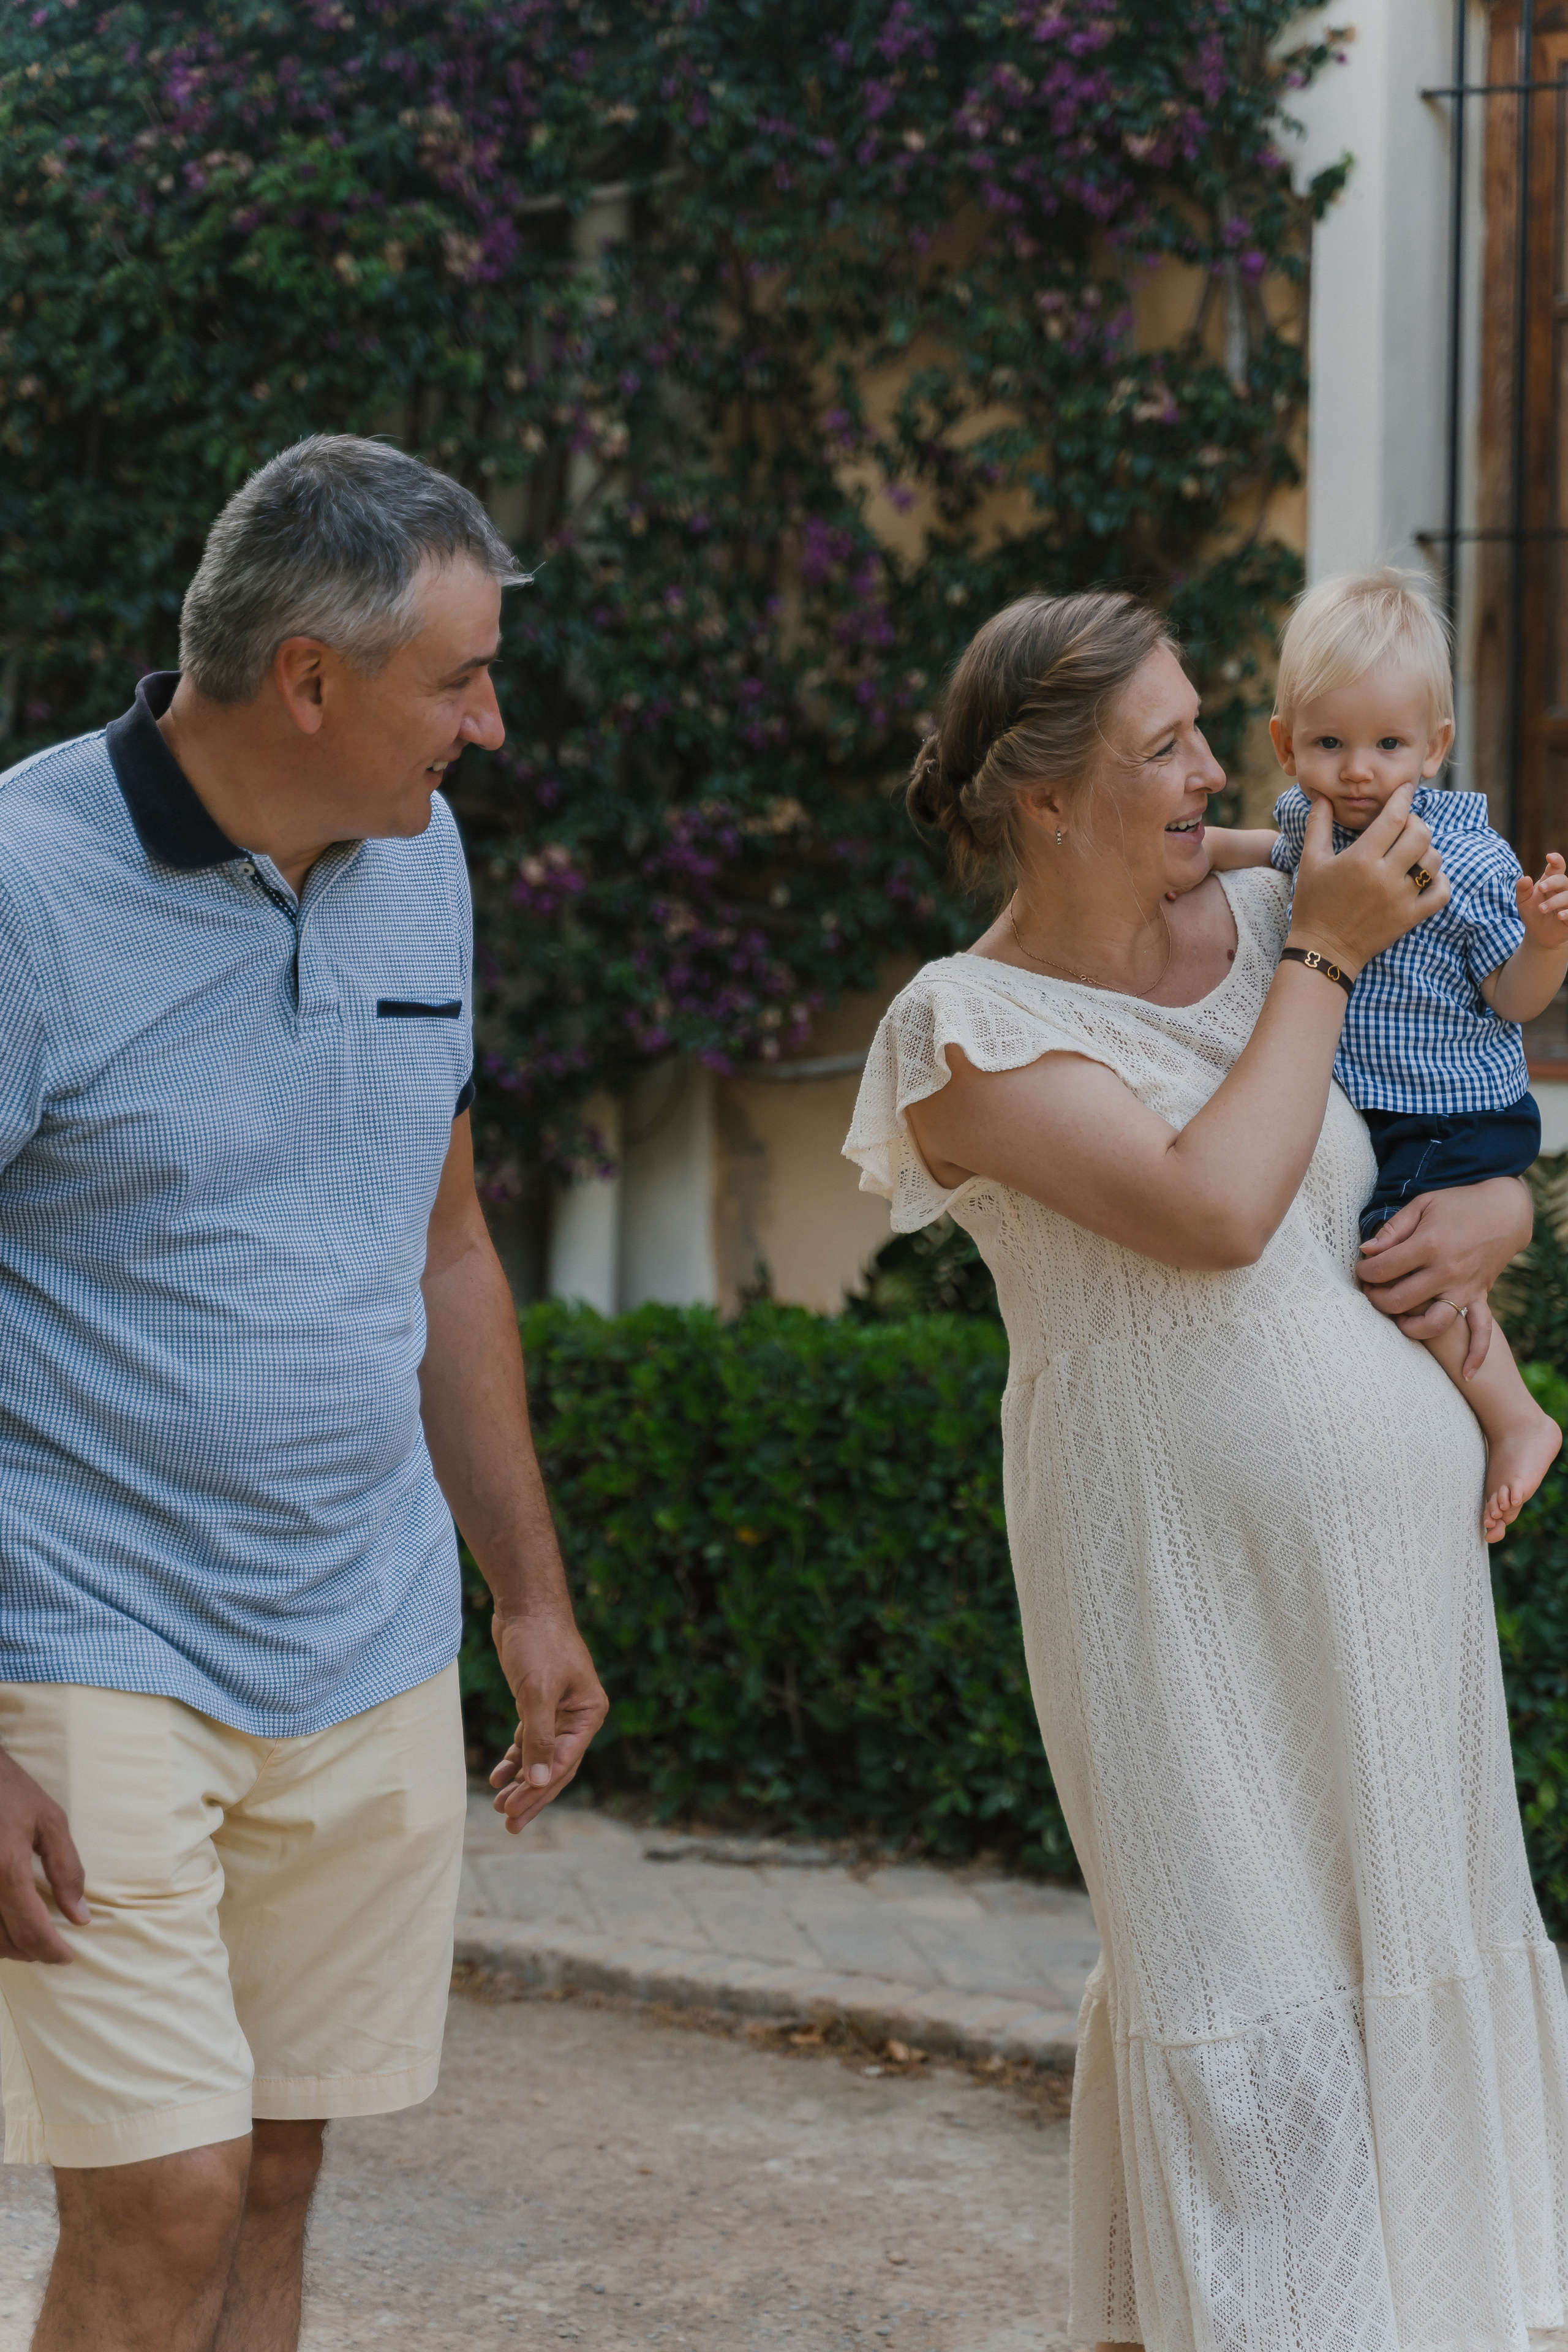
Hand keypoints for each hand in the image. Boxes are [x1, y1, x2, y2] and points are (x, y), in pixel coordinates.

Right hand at [0, 1747, 88, 1962]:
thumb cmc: (11, 1792)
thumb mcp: (50, 1821)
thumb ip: (66, 1869)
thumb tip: (80, 1915)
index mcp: (6, 1869)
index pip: (30, 1927)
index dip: (49, 1949)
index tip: (66, 1957)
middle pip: (4, 1941)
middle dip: (30, 1952)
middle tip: (52, 1950)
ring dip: (8, 1947)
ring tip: (32, 1941)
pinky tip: (8, 1925)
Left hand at [488, 1609, 608, 1833]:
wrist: (525, 1605)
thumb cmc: (538, 1643)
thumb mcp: (537, 1692)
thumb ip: (539, 1737)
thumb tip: (537, 1781)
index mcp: (588, 1713)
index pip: (564, 1762)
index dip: (539, 1789)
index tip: (514, 1810)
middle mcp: (578, 1715)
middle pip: (554, 1766)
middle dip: (531, 1794)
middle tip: (509, 1822)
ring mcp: (558, 1710)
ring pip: (540, 1756)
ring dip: (521, 1780)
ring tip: (499, 1805)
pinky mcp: (537, 1702)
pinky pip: (529, 1739)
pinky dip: (514, 1757)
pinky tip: (498, 1774)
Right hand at [1288, 787, 1448, 972]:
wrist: (1322, 950)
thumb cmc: (1313, 904)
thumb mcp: (1310, 861)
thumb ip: (1317, 825)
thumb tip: (1321, 796)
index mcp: (1360, 859)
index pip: (1394, 817)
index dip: (1402, 798)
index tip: (1405, 789)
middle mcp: (1385, 877)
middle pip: (1420, 835)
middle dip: (1415, 823)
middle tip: (1404, 826)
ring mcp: (1401, 898)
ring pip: (1433, 861)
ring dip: (1426, 850)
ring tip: (1412, 852)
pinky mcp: (1410, 918)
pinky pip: (1441, 893)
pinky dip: (1440, 881)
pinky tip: (1427, 876)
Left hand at [1357, 1177, 1532, 1376]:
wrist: (1505, 1211)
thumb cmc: (1458, 1204)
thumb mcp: (1422, 1205)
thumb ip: (1393, 1229)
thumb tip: (1366, 1251)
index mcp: (1428, 1245)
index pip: (1383, 1269)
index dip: (1365, 1271)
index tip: (1362, 1269)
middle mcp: (1447, 1271)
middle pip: (1399, 1300)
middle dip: (1376, 1299)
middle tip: (1370, 1291)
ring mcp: (1465, 1287)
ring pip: (1433, 1322)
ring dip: (1410, 1327)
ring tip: (1398, 1320)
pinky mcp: (1480, 1296)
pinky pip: (1482, 1330)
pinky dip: (1477, 1354)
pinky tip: (1467, 1373)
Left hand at [1516, 851, 1567, 948]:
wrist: (1537, 934)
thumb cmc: (1532, 913)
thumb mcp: (1523, 901)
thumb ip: (1522, 889)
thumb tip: (1525, 878)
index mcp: (1550, 882)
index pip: (1557, 867)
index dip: (1556, 860)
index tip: (1549, 857)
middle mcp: (1562, 890)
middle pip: (1563, 880)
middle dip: (1552, 882)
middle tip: (1540, 888)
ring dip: (1555, 901)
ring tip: (1541, 909)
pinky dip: (1567, 912)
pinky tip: (1560, 916)